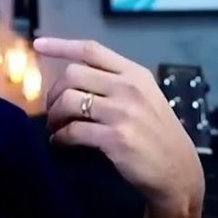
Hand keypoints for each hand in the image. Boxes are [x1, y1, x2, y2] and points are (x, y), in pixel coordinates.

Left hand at [34, 37, 204, 217]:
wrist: (179, 172)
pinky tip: (60, 143)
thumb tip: (73, 80)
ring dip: (54, 116)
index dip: (61, 45)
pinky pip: (72, 130)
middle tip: (53, 110)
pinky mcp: (115, 137)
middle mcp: (129, 88)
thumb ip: (116, 84)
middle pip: (72, 74)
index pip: (92, 50)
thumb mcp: (145, 98)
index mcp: (136, 74)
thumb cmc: (158, 135)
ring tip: (55, 128)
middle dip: (54, 93)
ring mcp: (122, 112)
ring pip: (68, 101)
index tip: (38, 45)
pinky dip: (59, 137)